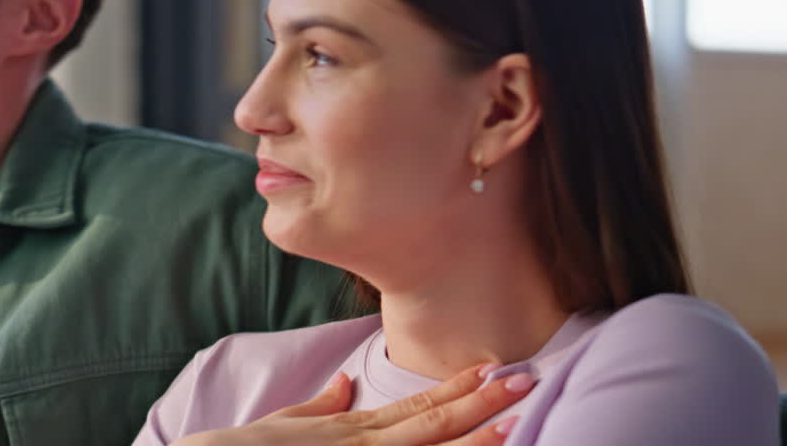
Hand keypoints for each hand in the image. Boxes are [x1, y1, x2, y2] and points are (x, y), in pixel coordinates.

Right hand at [175, 363, 531, 445]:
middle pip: (431, 425)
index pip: (415, 407)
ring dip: (471, 442)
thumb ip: (320, 406)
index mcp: (349, 431)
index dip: (457, 389)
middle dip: (481, 405)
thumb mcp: (283, 424)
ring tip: (513, 423)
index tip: (492, 370)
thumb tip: (347, 381)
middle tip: (525, 381)